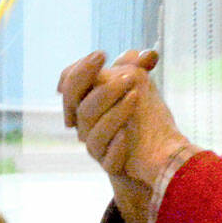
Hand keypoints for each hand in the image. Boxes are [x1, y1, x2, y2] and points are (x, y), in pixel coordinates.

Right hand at [58, 49, 194, 222]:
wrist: (152, 155)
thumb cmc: (139, 116)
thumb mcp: (138, 85)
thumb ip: (136, 66)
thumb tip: (147, 54)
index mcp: (84, 103)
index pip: (69, 85)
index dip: (80, 69)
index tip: (102, 54)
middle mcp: (85, 126)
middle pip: (81, 108)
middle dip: (103, 89)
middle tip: (129, 75)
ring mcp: (97, 148)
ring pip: (95, 133)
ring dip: (116, 113)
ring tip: (137, 96)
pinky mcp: (113, 167)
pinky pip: (109, 160)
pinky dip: (117, 146)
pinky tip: (128, 134)